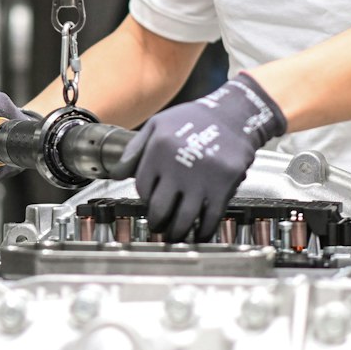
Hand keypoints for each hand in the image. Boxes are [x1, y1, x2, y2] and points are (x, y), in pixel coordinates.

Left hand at [119, 73, 286, 240]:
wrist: (235, 113)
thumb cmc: (195, 118)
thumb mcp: (157, 124)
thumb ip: (135, 149)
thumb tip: (115, 174)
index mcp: (159, 148)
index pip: (142, 187)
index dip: (145, 198)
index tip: (151, 203)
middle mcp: (178, 164)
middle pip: (160, 208)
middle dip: (157, 223)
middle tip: (159, 228)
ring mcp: (202, 177)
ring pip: (183, 219)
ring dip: (177, 233)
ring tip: (175, 236)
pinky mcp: (224, 185)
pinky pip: (210, 217)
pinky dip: (204, 231)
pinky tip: (200, 232)